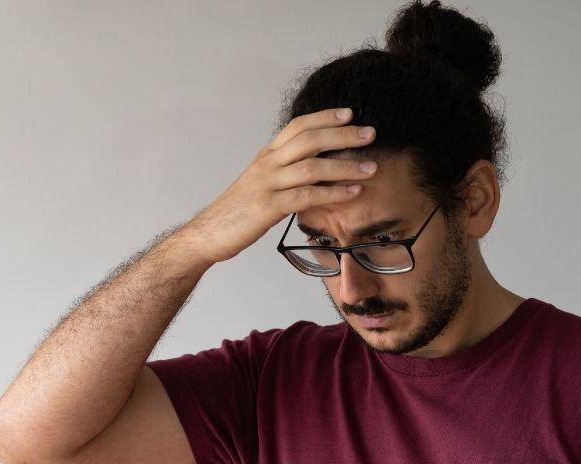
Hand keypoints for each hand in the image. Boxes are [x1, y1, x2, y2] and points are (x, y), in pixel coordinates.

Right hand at [190, 108, 377, 263]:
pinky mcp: (269, 207)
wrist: (209, 233)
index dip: (325, 117)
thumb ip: (285, 174)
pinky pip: (307, 196)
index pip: (298, 126)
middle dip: (343, 134)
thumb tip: (315, 172)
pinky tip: (352, 193)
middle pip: (309, 139)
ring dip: (345, 166)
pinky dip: (333, 193)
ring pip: (312, 166)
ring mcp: (267, 184)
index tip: (350, 113)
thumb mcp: (261, 185)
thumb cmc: (238, 212)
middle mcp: (267, 164)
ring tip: (371, 168)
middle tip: (370, 133)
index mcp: (266, 156)